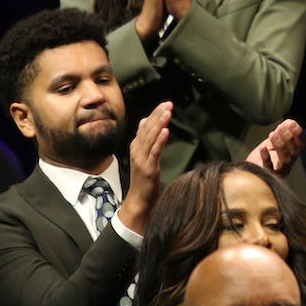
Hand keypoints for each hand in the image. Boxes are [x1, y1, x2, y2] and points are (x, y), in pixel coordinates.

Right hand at [118, 102, 172, 234]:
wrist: (139, 201)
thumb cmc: (145, 179)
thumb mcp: (145, 156)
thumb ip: (145, 139)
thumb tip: (144, 121)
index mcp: (137, 146)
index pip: (146, 126)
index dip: (155, 114)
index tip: (165, 104)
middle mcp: (137, 150)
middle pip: (148, 129)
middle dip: (158, 115)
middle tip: (168, 104)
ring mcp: (141, 159)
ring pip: (150, 138)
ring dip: (159, 124)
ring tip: (167, 112)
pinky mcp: (148, 169)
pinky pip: (154, 152)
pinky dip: (160, 141)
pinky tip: (166, 131)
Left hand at [246, 118, 303, 175]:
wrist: (251, 170)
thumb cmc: (264, 155)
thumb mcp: (274, 140)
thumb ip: (282, 130)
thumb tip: (289, 122)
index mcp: (292, 154)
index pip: (300, 145)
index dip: (298, 134)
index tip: (292, 124)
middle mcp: (288, 163)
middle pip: (293, 152)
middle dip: (288, 139)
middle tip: (280, 128)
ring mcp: (279, 170)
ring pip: (285, 159)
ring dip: (280, 146)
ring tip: (272, 134)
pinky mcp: (267, 175)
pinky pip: (269, 167)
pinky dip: (266, 157)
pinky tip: (263, 147)